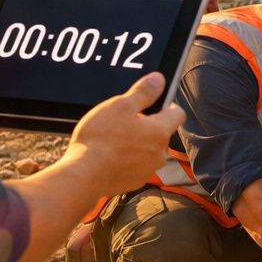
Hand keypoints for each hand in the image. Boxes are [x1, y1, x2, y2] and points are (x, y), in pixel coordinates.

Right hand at [65, 73, 184, 195]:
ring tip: (113, 139)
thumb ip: (143, 92)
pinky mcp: (135, 181)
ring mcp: (147, 169)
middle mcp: (159, 153)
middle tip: (123, 120)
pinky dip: (127, 159)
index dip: (167, 104)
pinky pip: (136, 165)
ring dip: (137, 143)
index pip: (177, 113)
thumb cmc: (101, 139)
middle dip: (146, 125)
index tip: (152, 102)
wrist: (83, 176)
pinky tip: (109, 155)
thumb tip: (159, 80)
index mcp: (160, 132)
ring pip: (148, 149)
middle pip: (161, 132)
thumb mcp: (120, 105)